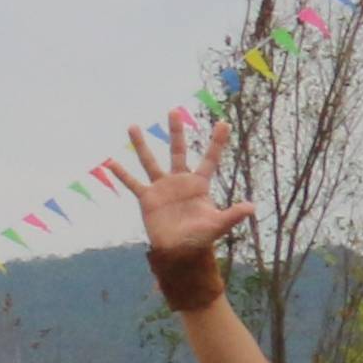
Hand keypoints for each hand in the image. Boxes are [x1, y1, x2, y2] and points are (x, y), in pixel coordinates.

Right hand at [122, 115, 253, 259]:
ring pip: (150, 161)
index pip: (210, 159)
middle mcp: (180, 181)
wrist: (179, 251)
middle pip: (178, 151)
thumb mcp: (218, 225)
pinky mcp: (147, 198)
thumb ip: (232, 215)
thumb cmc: (200, 238)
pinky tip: (110, 162)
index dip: (217, 142)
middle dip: (176, 132)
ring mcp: (162, 188)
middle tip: (173, 111)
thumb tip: (252, 207)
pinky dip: (122, 174)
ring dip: (141, 145)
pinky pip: (132, 183)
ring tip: (133, 126)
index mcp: (199, 185)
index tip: (224, 123)